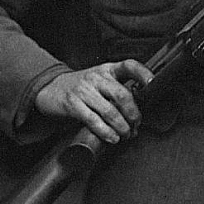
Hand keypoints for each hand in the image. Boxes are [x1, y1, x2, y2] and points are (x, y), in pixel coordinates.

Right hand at [34, 60, 153, 143]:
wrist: (50, 87)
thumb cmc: (80, 86)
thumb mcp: (99, 80)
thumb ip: (116, 89)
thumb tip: (137, 109)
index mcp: (107, 69)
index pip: (129, 65)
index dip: (143, 73)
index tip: (153, 83)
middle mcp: (97, 78)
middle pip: (122, 94)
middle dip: (133, 113)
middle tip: (137, 124)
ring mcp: (84, 90)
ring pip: (110, 111)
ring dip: (122, 126)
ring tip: (126, 134)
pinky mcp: (73, 104)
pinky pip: (93, 120)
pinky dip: (106, 132)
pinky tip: (113, 138)